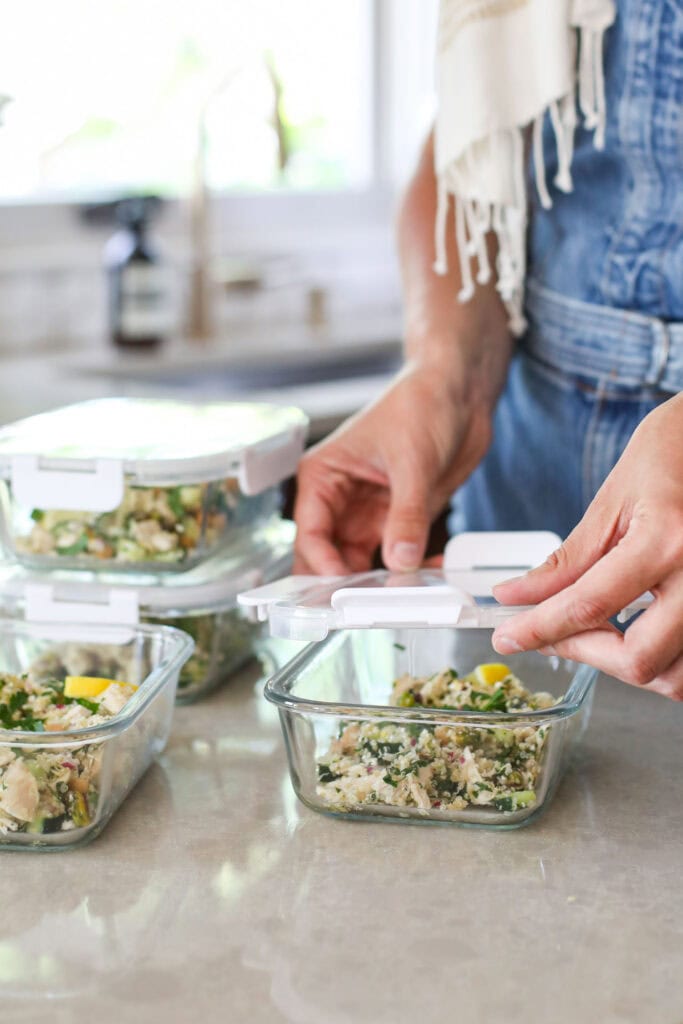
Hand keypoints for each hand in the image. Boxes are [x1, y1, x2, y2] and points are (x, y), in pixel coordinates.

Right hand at [294, 360, 496, 573]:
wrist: (460, 391)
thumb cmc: (421, 402)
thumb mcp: (413, 461)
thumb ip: (407, 514)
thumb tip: (400, 559)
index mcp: (323, 475)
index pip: (310, 532)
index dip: (323, 565)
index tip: (343, 589)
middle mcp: (339, 499)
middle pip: (328, 556)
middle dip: (345, 583)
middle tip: (367, 606)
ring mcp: (368, 513)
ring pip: (360, 564)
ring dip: (381, 582)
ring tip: (404, 593)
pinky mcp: (398, 520)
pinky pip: (395, 558)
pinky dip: (410, 570)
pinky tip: (430, 572)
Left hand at [491, 393, 682, 699]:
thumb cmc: (673, 455)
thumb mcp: (613, 501)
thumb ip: (567, 561)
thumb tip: (515, 596)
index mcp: (667, 539)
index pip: (590, 604)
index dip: (540, 629)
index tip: (508, 638)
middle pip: (640, 659)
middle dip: (589, 656)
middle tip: (556, 636)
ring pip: (675, 677)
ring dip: (630, 668)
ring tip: (599, 634)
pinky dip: (662, 662)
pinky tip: (638, 633)